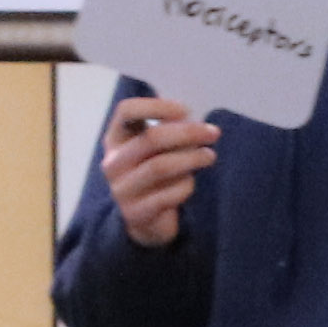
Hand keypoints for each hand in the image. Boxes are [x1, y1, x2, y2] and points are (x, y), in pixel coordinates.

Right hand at [99, 95, 220, 246]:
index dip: (157, 106)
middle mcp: (113, 162)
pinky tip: (191, 182)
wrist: (145, 220)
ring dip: (192, 159)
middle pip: (151, 139)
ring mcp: (121, 189)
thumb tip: (191, 119)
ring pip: (160, 167)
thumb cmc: (155, 173)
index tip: (186, 110)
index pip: (126, 111)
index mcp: (115, 139)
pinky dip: (186, 186)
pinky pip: (168, 194)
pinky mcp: (136, 212)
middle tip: (214, 133)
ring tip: (210, 156)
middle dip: (188, 133)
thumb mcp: (157, 150)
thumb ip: (169, 132)